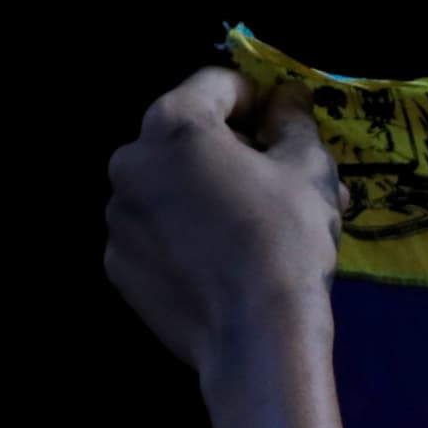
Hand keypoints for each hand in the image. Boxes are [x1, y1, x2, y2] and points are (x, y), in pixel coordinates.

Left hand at [105, 67, 349, 377]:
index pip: (216, 86)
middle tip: (278, 185)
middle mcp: (131, 163)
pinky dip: (184, 238)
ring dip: (208, 196)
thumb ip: (294, 121)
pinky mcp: (119, 266)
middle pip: (187, 139)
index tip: (282, 126)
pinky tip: (222, 264)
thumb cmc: (286, 242)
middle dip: (234, 154)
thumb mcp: (309, 170)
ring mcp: (118, 218)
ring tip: (254, 231)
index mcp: (175, 125)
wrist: (257, 342)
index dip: (256, 100)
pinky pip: (156, 235)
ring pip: (170, 189)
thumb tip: (287, 100)